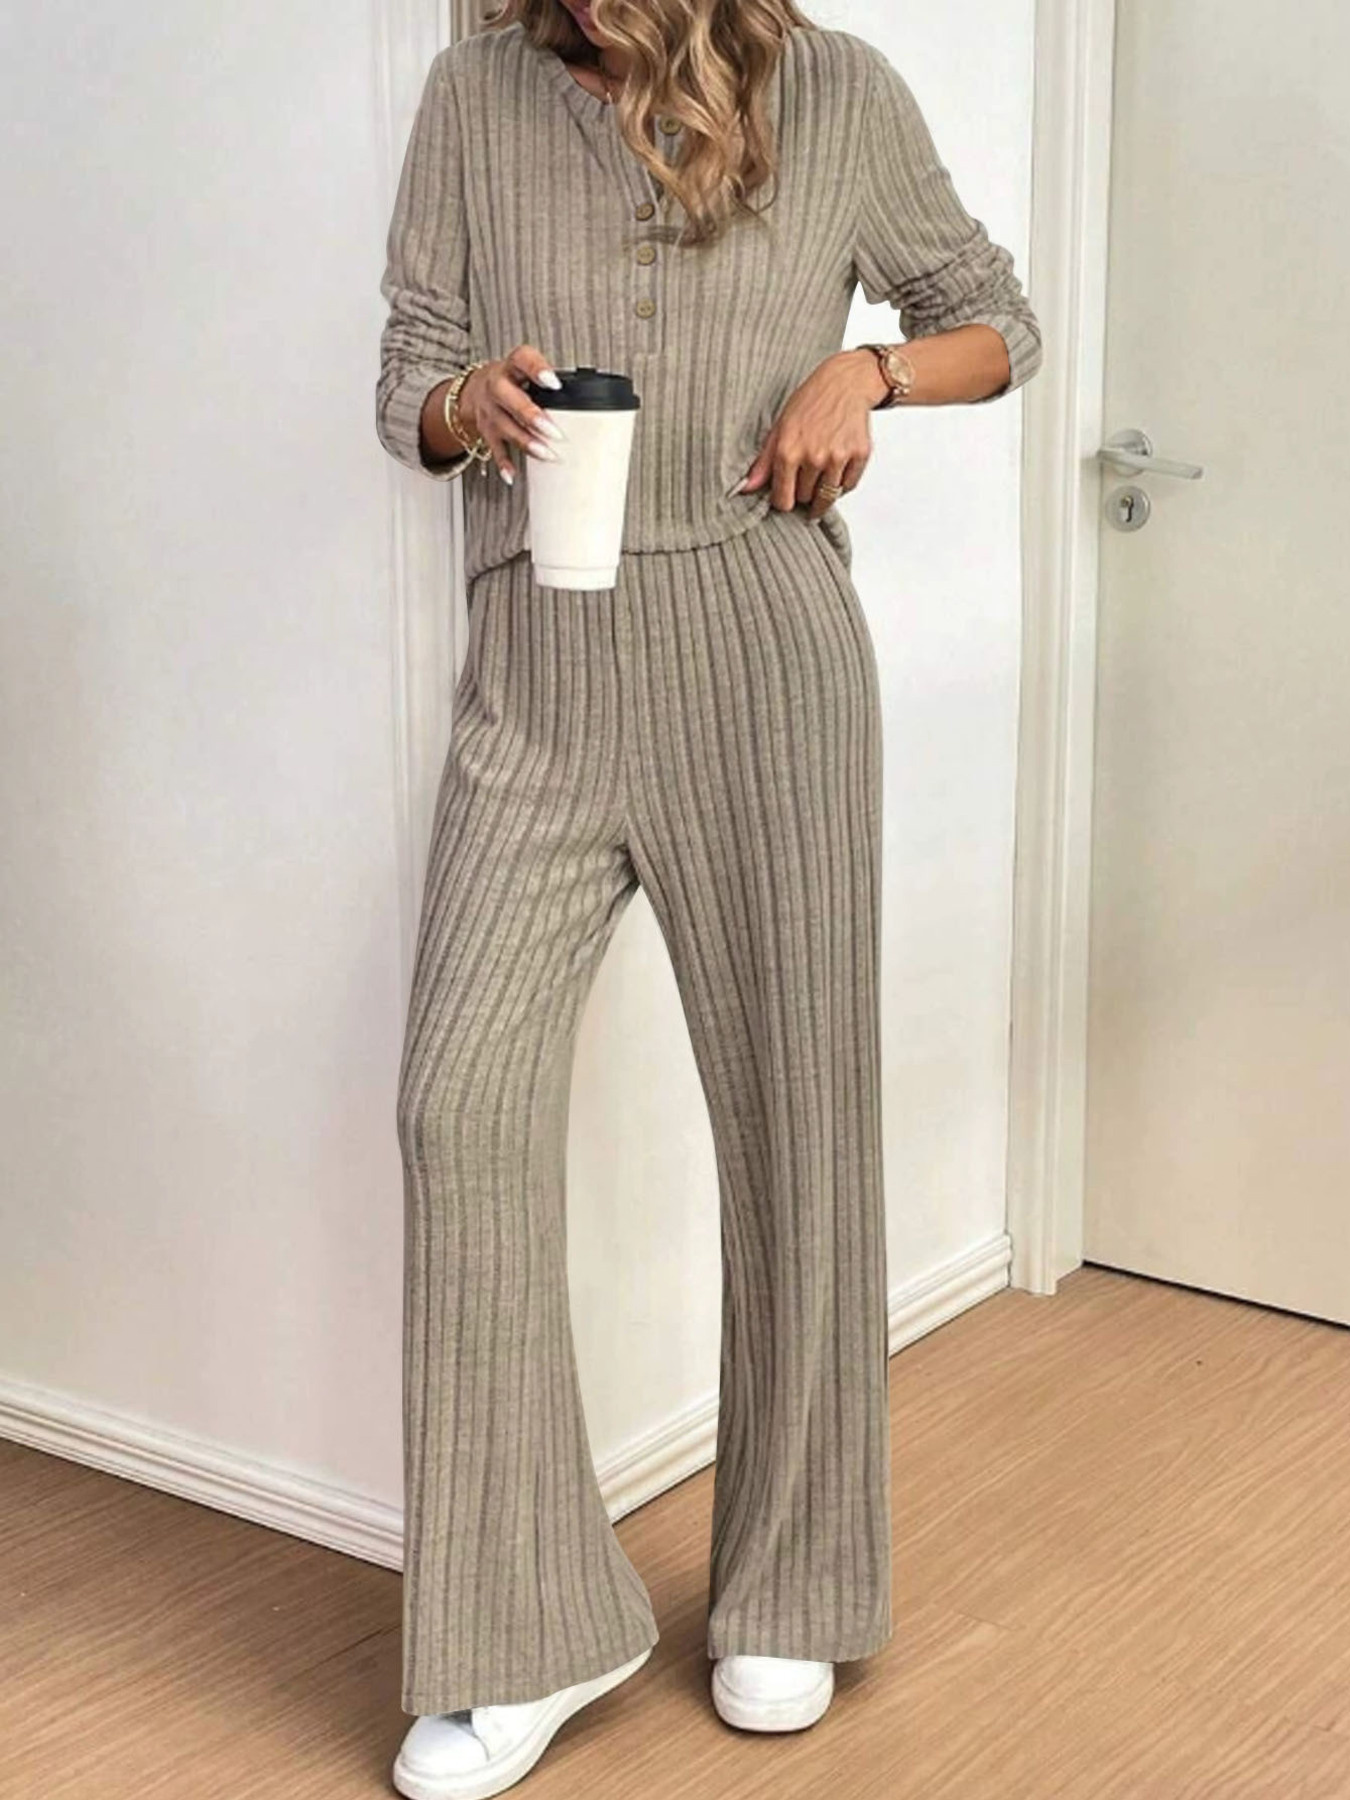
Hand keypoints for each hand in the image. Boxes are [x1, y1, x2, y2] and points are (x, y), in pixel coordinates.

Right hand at [454, 344, 567, 482]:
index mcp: (512, 366)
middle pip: (509, 398)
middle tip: (554, 431)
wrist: (475, 390)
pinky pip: (495, 449)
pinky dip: (504, 463)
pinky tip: (512, 474)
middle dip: (532, 416)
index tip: (554, 383)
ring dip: (527, 442)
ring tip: (547, 454)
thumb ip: (548, 384)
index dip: (537, 369)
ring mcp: (490, 409)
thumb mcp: (526, 371)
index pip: (522, 359)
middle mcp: (496, 386)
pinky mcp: (486, 431)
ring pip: (506, 427)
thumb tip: (582, 405)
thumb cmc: (513, 381)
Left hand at [733, 349, 887, 517]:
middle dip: (804, 490)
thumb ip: (764, 462)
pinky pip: (848, 486)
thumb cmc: (810, 402)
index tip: (787, 496)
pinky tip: (837, 463)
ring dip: (823, 489)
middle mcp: (813, 457)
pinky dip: (843, 482)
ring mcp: (838, 457)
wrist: (844, 383)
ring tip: (821, 468)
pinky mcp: (859, 455)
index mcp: (789, 452)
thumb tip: (746, 488)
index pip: (783, 500)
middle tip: (806, 470)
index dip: (784, 501)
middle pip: (806, 499)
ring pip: (827, 497)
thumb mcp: (780, 428)